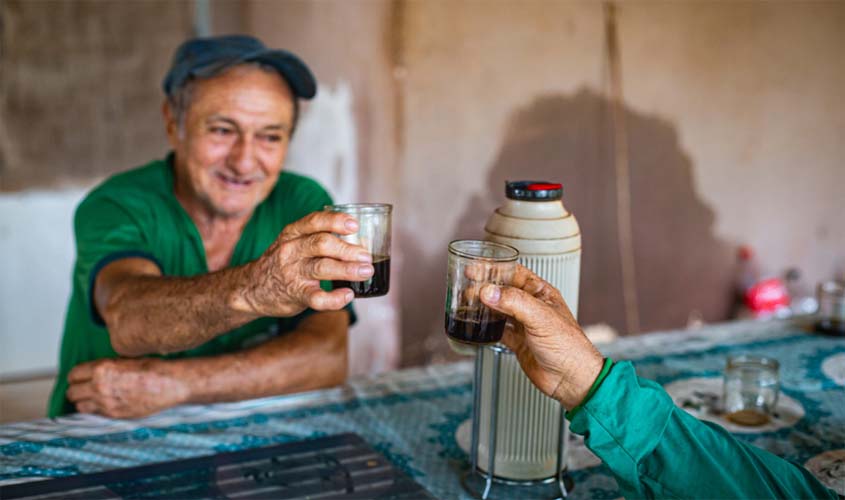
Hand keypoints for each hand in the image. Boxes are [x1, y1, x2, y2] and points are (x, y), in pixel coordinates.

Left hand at [66, 358, 188, 418]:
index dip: (76, 376)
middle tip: (83, 388)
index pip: (74, 374)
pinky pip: (94, 414)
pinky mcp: (114, 414)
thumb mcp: (125, 359)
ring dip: (84, 401)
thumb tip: (94, 372)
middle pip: (72, 392)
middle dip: (76, 389)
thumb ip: (105, 367)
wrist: (168, 383)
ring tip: (92, 398)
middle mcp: (99, 386)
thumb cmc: (152, 368)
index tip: (80, 377)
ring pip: (79, 406)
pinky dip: (95, 410)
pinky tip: (104, 404)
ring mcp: (106, 402)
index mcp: (101, 369)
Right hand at [233, 211, 373, 316]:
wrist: (251, 289)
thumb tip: (362, 241)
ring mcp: (292, 273)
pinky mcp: (295, 295)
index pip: (314, 221)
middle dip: (347, 249)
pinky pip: (317, 298)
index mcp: (293, 233)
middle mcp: (291, 251)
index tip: (354, 225)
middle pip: (321, 244)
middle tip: (366, 255)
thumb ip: (320, 238)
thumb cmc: (283, 262)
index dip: (336, 221)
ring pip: (321, 268)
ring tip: (366, 271)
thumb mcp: (294, 243)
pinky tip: (348, 295)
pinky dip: (335, 298)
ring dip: (347, 269)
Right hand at [480, 265, 603, 408]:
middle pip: (502, 291)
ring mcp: (524, 325)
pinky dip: (485, 328)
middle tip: (466, 289)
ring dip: (482, 307)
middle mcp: (531, 307)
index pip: (513, 274)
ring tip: (466, 306)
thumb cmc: (568, 346)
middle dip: (483, 288)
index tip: (474, 269)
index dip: (494, 269)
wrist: (571, 379)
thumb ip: (514, 302)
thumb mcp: (540, 318)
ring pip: (498, 310)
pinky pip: (497, 330)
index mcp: (541, 293)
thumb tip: (488, 291)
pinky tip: (476, 326)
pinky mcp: (517, 342)